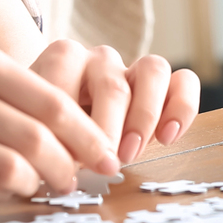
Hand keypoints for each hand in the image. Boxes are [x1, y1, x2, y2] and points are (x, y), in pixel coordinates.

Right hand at [0, 36, 120, 200]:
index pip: (50, 102)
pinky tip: (3, 193)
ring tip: (41, 189)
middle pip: (36, 140)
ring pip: (7, 170)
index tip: (106, 157)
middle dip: (68, 169)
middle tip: (77, 182)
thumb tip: (59, 127)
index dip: (87, 136)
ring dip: (34, 187)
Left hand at [27, 39, 200, 164]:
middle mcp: (100, 58)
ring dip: (144, 116)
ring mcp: (134, 67)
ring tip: (130, 154)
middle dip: (108, 130)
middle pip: (112, 84)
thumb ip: (42, 134)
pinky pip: (185, 81)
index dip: (63, 119)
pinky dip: (181, 107)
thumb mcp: (37, 127)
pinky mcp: (165, 83)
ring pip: (154, 69)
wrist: (63, 122)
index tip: (60, 158)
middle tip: (100, 164)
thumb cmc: (49, 128)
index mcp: (64, 58)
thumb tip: (52, 163)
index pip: (65, 72)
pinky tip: (166, 137)